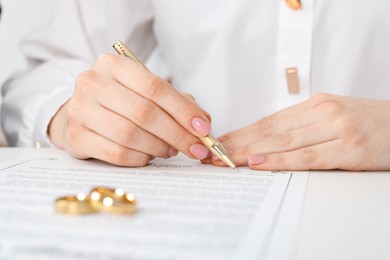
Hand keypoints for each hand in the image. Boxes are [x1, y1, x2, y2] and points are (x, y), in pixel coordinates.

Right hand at [48, 54, 210, 165]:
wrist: (82, 112)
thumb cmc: (121, 101)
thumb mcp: (146, 92)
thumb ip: (176, 103)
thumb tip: (203, 123)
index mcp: (113, 65)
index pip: (155, 88)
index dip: (183, 111)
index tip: (203, 129)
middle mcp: (92, 83)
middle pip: (144, 113)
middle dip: (177, 134)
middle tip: (195, 148)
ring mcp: (79, 110)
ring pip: (130, 135)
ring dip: (159, 147)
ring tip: (171, 150)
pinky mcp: (75, 137)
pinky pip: (116, 153)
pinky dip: (140, 158)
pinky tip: (149, 156)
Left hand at [213, 93, 389, 170]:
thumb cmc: (366, 123)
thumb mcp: (332, 115)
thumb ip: (303, 125)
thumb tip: (268, 140)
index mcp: (315, 104)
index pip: (269, 121)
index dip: (242, 132)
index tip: (222, 142)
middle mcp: (322, 112)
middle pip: (270, 131)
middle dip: (239, 143)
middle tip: (214, 153)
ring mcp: (335, 129)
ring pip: (283, 142)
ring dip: (251, 153)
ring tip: (228, 160)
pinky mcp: (348, 148)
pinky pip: (306, 157)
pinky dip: (280, 161)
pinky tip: (259, 164)